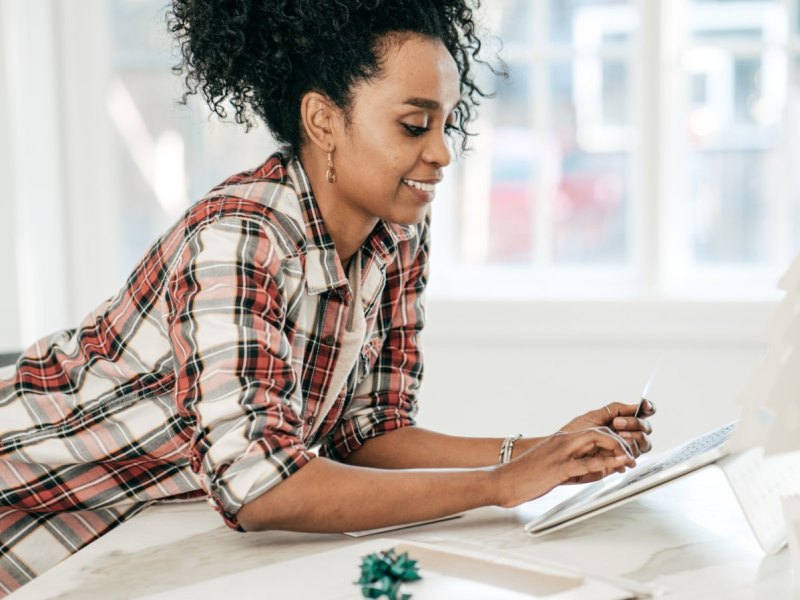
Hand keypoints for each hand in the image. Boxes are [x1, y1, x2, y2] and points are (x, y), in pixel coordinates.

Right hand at [495, 428, 635, 507]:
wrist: (503, 481)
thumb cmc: (527, 477)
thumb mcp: (556, 470)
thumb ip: (578, 468)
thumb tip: (599, 472)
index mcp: (562, 440)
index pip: (594, 432)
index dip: (613, 440)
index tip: (625, 452)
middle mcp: (563, 441)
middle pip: (598, 431)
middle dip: (620, 441)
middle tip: (631, 454)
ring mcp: (560, 453)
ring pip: (595, 440)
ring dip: (616, 448)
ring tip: (629, 459)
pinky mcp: (558, 467)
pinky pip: (585, 463)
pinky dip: (604, 463)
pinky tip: (615, 466)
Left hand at [558, 400, 655, 457]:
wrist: (564, 454)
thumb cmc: (575, 434)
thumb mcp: (593, 417)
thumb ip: (614, 409)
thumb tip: (634, 405)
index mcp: (622, 421)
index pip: (642, 413)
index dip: (648, 408)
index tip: (644, 406)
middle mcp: (628, 434)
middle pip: (646, 428)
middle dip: (635, 423)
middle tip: (618, 423)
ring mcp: (627, 448)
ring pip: (644, 443)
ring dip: (634, 437)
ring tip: (619, 435)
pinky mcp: (622, 462)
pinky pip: (634, 456)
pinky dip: (629, 451)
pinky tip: (619, 449)